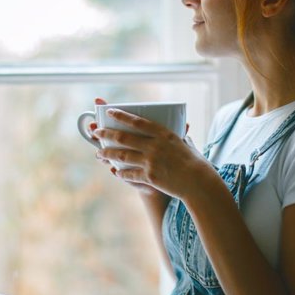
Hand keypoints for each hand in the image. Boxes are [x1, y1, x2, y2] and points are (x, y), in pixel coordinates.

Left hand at [93, 108, 214, 198]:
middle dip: (107, 134)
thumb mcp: (186, 143)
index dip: (121, 116)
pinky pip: (130, 174)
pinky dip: (121, 173)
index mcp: (163, 134)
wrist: (199, 183)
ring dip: (108, 154)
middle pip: (124, 137)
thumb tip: (181, 128)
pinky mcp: (150, 177)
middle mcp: (155, 146)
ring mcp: (151, 161)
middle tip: (95, 132)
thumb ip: (179, 135)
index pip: (137, 121)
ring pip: (122, 155)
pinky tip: (115, 171)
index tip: (109, 112)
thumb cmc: (195, 162)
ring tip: (98, 153)